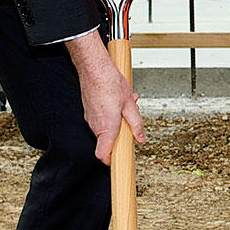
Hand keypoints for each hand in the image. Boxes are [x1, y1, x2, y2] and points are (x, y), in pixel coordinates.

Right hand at [66, 35, 144, 163]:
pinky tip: (119, 100)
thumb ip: (136, 123)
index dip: (111, 162)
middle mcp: (95, 125)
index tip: (119, 162)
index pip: (103, 155)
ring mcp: (90, 118)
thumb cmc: (109, 83)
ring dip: (117, 121)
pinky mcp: (89, 110)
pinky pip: (101, 118)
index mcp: (106, 128)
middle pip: (107, 140)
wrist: (94, 67)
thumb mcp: (130, 105)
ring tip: (127, 106)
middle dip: (121, 133)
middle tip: (130, 122)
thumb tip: (140, 137)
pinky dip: (111, 113)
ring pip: (105, 127)